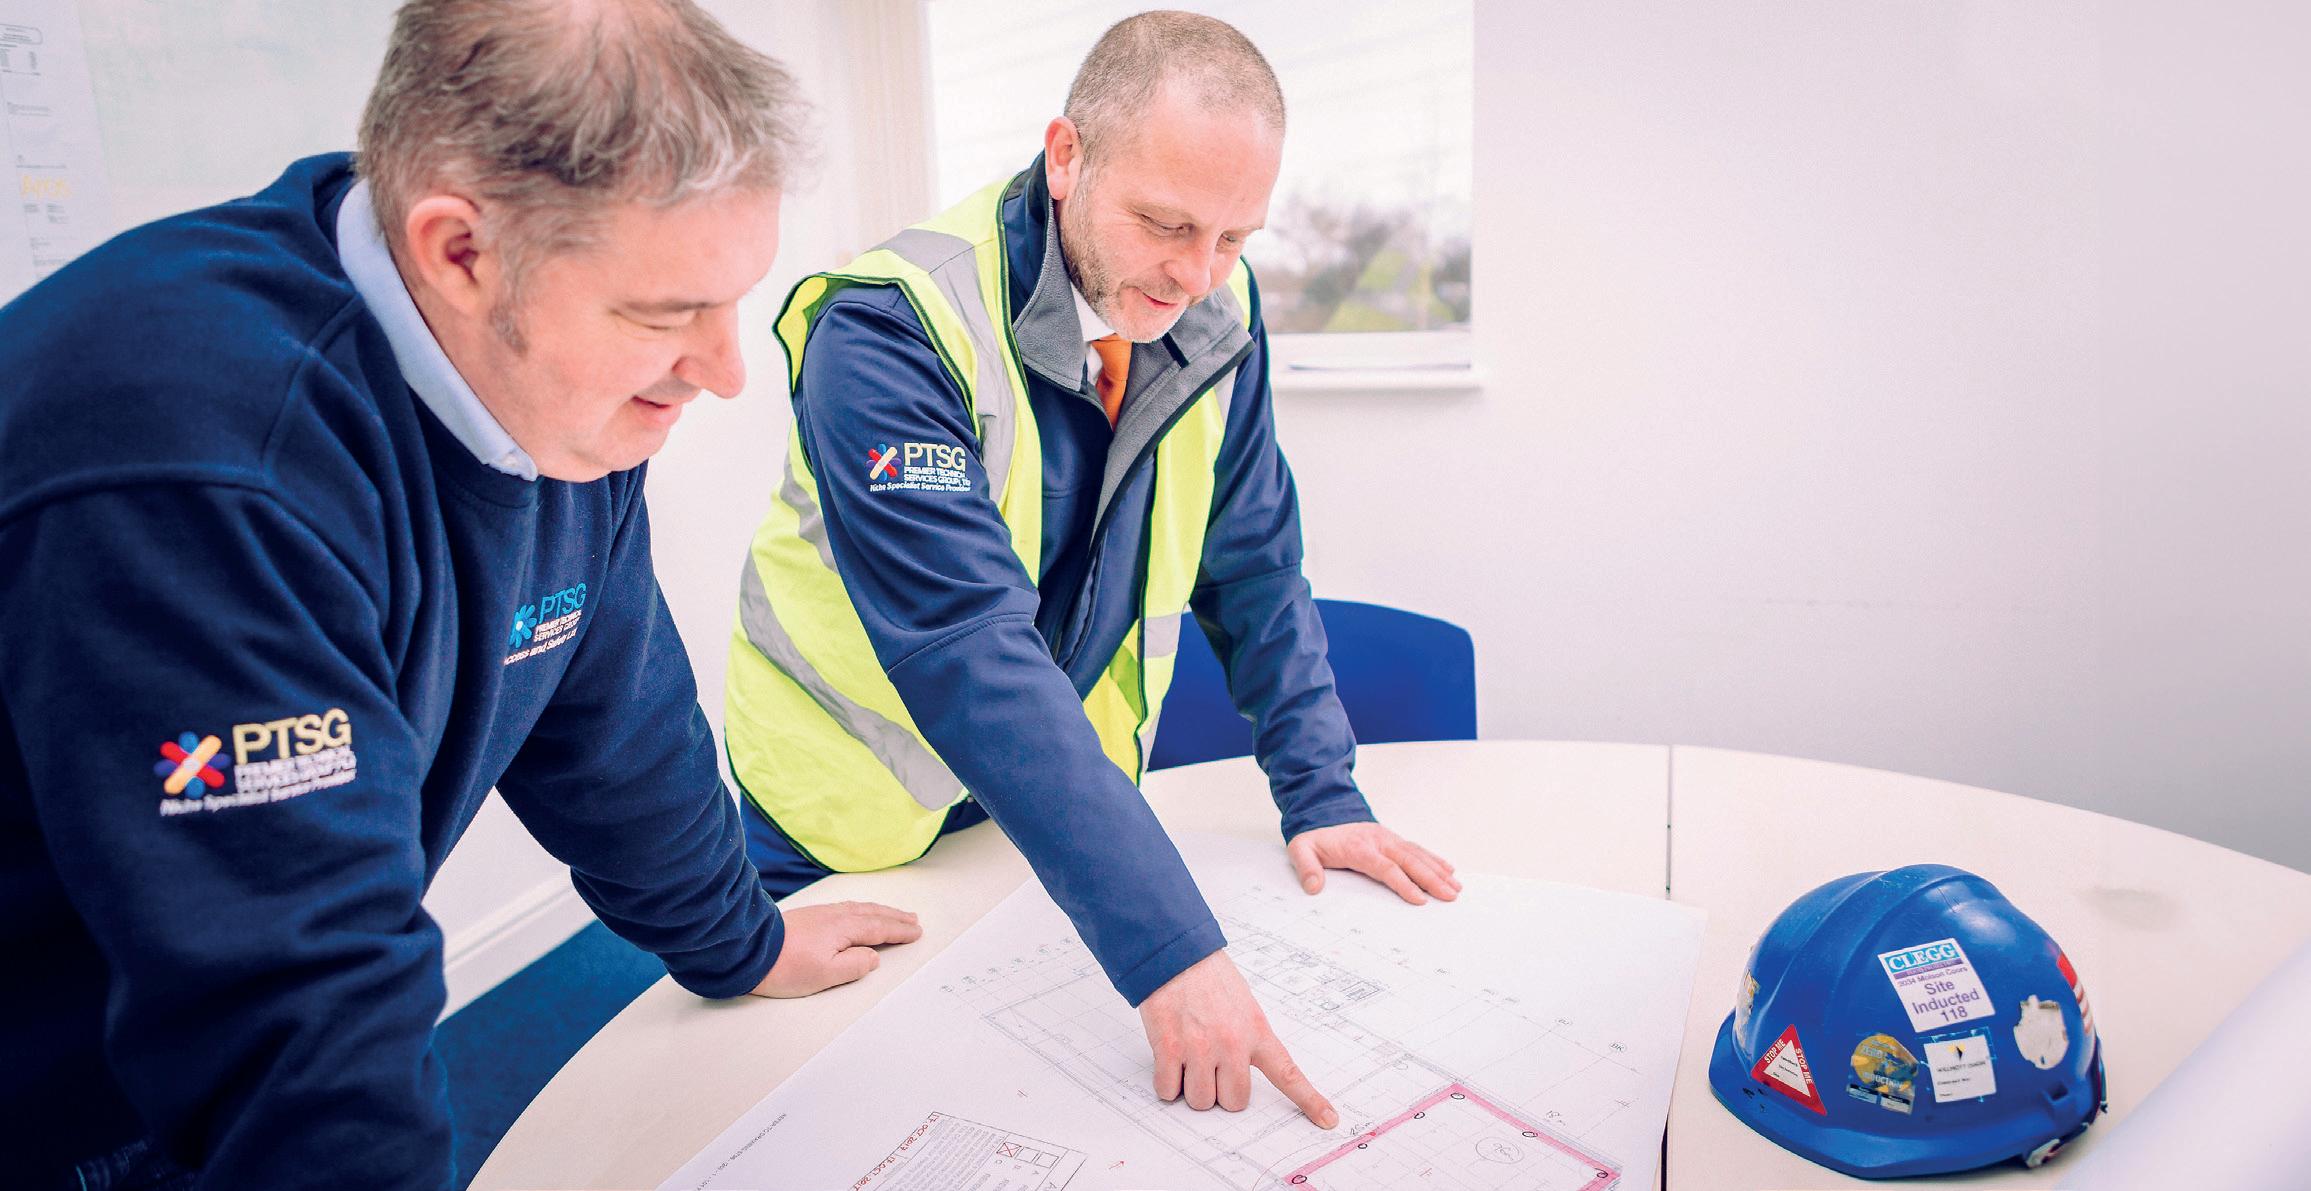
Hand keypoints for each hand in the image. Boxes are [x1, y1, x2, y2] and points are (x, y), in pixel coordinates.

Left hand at [749, 901, 921, 997]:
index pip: (879, 929)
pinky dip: (862, 909)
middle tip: (912, 919)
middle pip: (872, 914)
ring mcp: (821, 914)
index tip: (915, 932)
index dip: (899, 931)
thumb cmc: (785, 966)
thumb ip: (854, 965)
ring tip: (893, 913)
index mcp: (843, 929)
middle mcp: (835, 916)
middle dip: (894, 917)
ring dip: (880, 911)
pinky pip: (846, 907)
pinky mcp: (810, 916)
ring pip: (859, 909)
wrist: (749, 950)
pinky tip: (858, 912)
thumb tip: (872, 957)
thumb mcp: (825, 975)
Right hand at [1138, 951, 1338, 1128]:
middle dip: (1221, 1091)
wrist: (1174, 954)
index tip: (1328, 1119)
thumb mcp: (1244, 1004)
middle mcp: (1232, 1044)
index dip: (1309, 1101)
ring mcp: (1200, 1048)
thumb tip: (1237, 1072)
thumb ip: (1248, 1038)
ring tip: (1187, 1058)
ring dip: (1192, 1088)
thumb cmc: (1208, 976)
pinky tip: (1170, 1059)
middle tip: (1210, 1066)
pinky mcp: (1169, 1049)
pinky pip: (1169, 1091)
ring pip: (1201, 1101)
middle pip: (1234, 1102)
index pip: (1288, 1074)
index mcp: (1256, 1032)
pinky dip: (1167, 1084)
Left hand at [1287, 822, 1460, 903]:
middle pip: (1410, 861)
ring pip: (1418, 855)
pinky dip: (1434, 859)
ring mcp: (1388, 839)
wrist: (1321, 810)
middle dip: (1432, 879)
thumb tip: (1314, 887)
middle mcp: (1379, 841)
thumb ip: (1306, 868)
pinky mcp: (1393, 840)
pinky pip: (1417, 849)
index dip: (1403, 884)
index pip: (1385, 868)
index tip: (1420, 899)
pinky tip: (1448, 869)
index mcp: (1359, 847)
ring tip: (1456, 886)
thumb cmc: (1316, 836)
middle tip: (1450, 895)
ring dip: (1438, 870)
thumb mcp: (1301, 849)